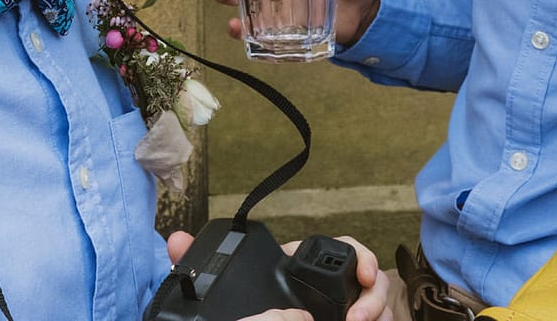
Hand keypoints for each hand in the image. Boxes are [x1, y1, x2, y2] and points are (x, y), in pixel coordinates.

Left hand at [162, 232, 393, 320]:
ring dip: (376, 313)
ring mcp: (346, 312)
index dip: (359, 256)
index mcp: (303, 270)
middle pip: (370, 279)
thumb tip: (177, 242)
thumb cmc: (248, 308)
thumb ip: (202, 264)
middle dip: (374, 293)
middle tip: (360, 315)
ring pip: (380, 306)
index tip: (363, 271)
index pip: (343, 251)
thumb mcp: (229, 292)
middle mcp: (331, 290)